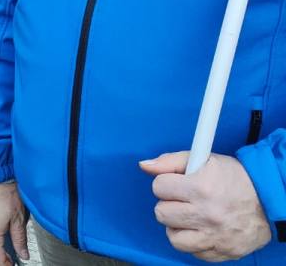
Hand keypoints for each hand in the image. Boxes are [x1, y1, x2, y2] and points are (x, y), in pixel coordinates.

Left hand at [141, 152, 271, 260]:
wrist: (269, 199)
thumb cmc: (235, 178)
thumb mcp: (204, 159)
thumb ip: (170, 161)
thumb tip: (144, 166)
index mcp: (201, 188)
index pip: (159, 188)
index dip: (165, 184)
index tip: (176, 184)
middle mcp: (207, 215)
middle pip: (162, 213)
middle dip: (169, 204)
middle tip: (183, 201)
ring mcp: (216, 237)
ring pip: (173, 238)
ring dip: (178, 227)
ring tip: (189, 217)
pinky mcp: (224, 252)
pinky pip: (194, 253)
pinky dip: (194, 242)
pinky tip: (202, 229)